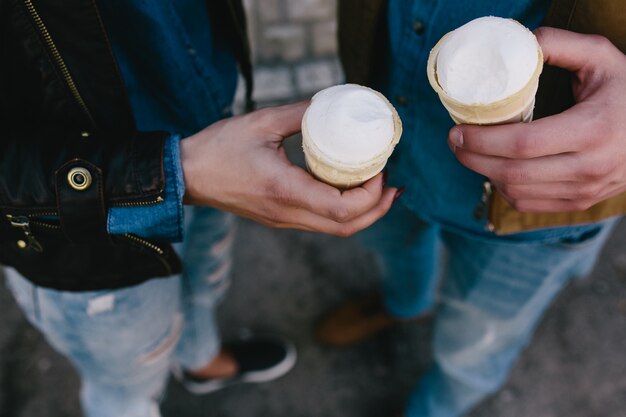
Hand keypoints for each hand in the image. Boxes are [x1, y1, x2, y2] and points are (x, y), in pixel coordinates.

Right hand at [181, 101, 398, 235]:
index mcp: (284, 191)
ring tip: (379, 189)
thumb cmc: (219, 148)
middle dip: (378, 209)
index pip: (341, 209)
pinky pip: (320, 223)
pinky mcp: (279, 219)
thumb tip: (332, 103)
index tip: (380, 168)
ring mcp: (283, 221)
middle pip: (346, 227)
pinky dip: (343, 212)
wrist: (187, 175)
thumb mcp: (261, 122)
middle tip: (394, 186)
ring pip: (335, 230)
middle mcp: (287, 214)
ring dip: (363, 213)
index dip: (371, 194)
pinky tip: (349, 190)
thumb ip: (301, 113)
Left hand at [448, 27, 625, 211]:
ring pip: (518, 193)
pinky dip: (504, 189)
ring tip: (469, 153)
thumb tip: (521, 41)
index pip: (523, 144)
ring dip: (485, 174)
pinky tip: (494, 170)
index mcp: (594, 131)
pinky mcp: (580, 203)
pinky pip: (529, 204)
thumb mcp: (602, 59)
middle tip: (454, 141)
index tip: (457, 129)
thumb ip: (562, 45)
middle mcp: (591, 168)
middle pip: (514, 173)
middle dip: (473, 159)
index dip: (483, 140)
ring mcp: (586, 191)